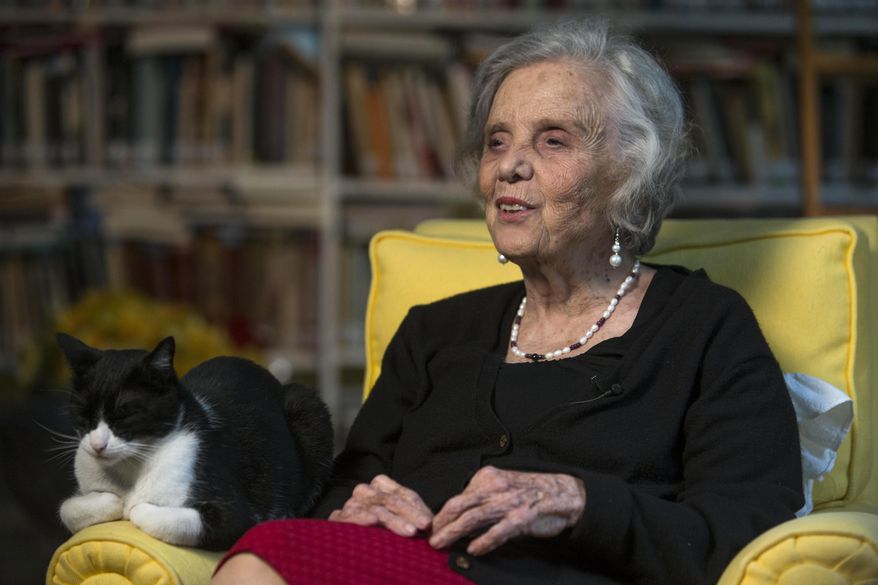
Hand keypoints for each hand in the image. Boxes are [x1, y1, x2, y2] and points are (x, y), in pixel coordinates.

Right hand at [329, 474, 432, 537]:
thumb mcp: (403, 523)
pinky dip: (360, 517)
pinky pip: (348, 515)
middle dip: (407, 513)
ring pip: (374, 508)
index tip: (427, 523)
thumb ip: (415, 517)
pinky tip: (372, 521)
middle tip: (421, 528)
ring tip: (408, 531)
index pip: (400, 494)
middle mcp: (364, 492)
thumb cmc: (384, 534)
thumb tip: (430, 523)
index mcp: (379, 486)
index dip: (415, 508)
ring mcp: (350, 503)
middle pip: (388, 499)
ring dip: (392, 519)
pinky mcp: (337, 518)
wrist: (354, 552)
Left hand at [429, 466, 585, 555]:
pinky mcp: (522, 517)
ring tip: (441, 544)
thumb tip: (459, 522)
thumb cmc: (530, 493)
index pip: (458, 497)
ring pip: (473, 518)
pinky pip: (498, 531)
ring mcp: (508, 501)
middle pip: (459, 506)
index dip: (443, 514)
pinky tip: (473, 550)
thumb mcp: (502, 489)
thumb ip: (482, 502)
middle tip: (431, 538)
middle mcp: (495, 487)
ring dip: (453, 533)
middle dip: (442, 524)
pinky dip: (483, 541)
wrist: (563, 493)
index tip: (433, 527)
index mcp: (487, 478)